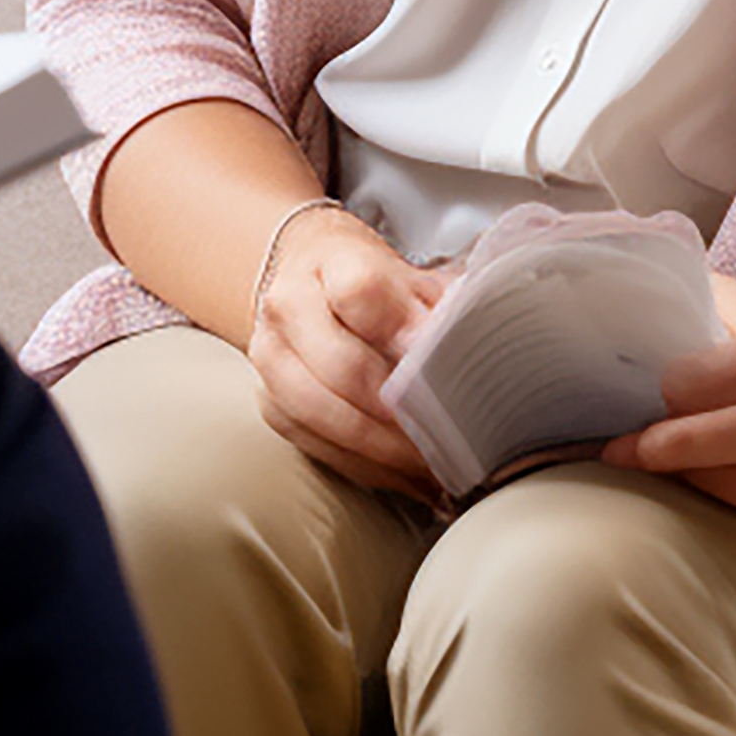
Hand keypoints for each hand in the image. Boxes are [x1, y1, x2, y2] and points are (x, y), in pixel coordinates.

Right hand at [247, 204, 450, 501]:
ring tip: (430, 466)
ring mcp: (270, 355)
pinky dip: (365, 467)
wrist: (308, 274)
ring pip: (321, 415)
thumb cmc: (370, 283)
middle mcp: (288, 304)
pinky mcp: (268, 400)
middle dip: (400, 413)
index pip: (361, 294)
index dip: (404, 334)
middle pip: (342, 368)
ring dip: (382, 451)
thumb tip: (467, 352)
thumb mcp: (408, 278)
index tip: (440, 368)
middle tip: (448, 438)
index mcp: (331, 260)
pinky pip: (315, 445)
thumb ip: (437, 310)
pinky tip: (403, 474)